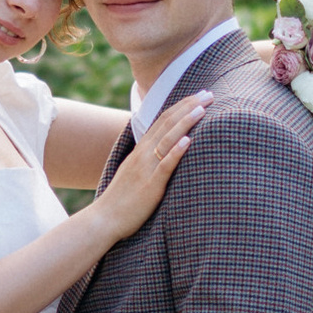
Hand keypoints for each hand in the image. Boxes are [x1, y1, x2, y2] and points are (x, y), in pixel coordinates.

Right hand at [88, 93, 210, 241]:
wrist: (104, 219)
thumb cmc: (122, 199)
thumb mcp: (135, 173)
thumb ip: (149, 160)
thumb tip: (163, 152)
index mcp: (141, 150)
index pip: (163, 120)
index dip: (182, 105)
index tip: (199, 95)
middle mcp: (143, 154)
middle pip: (168, 123)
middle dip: (189, 106)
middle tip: (208, 93)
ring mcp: (146, 168)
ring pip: (167, 139)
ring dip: (185, 122)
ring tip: (202, 109)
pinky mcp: (151, 185)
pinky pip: (165, 165)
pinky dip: (177, 151)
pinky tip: (189, 140)